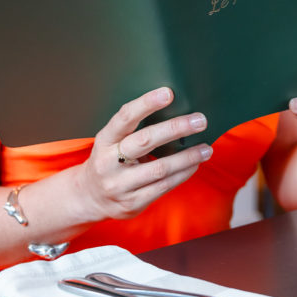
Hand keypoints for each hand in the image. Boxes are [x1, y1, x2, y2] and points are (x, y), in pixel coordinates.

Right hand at [77, 87, 211, 221]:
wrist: (90, 198)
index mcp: (104, 140)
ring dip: (187, 157)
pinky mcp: (132, 203)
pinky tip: (194, 164)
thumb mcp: (112, 142)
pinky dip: (183, 173)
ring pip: (160, 168)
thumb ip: (134, 130)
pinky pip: (164, 186)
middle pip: (145, 141)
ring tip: (206, 148)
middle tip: (199, 120)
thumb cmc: (110, 161)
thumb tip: (176, 113)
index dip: (145, 103)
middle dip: (175, 128)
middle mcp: (108, 162)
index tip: (168, 93)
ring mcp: (119, 185)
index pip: (124, 118)